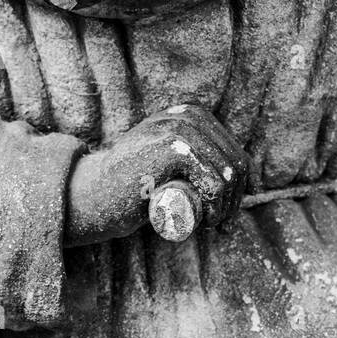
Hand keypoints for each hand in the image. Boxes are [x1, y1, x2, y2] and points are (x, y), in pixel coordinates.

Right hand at [65, 103, 247, 245]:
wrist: (96, 191)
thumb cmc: (133, 182)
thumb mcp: (166, 156)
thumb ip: (190, 148)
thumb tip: (240, 170)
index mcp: (192, 112)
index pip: (236, 153)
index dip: (238, 188)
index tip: (223, 213)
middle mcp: (188, 114)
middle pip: (235, 163)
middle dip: (234, 199)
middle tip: (218, 224)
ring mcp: (180, 127)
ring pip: (227, 175)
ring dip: (226, 207)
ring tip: (211, 224)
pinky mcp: (173, 146)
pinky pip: (214, 181)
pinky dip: (216, 206)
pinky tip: (206, 221)